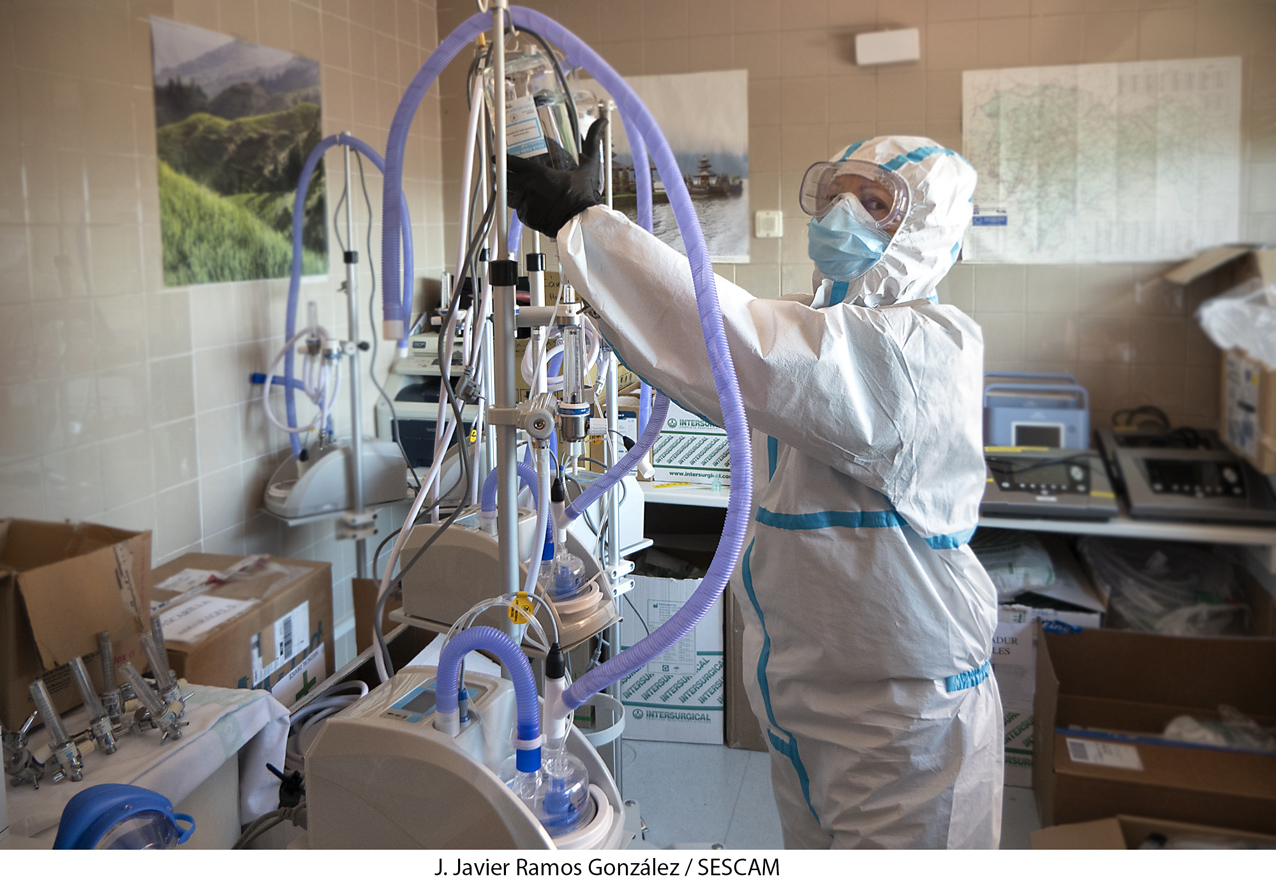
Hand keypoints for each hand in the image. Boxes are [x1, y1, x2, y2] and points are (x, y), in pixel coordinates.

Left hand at [506, 117, 608, 237]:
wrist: (581, 224)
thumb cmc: (584, 197)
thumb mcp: (589, 166)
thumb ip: (592, 142)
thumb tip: (602, 122)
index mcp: (537, 173)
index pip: (508, 162)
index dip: (501, 158)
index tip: (498, 157)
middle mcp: (526, 188)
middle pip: (504, 178)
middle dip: (504, 175)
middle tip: (508, 172)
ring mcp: (524, 204)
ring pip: (508, 195)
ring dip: (512, 191)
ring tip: (521, 189)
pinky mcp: (525, 218)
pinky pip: (517, 210)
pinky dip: (521, 206)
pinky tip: (531, 203)